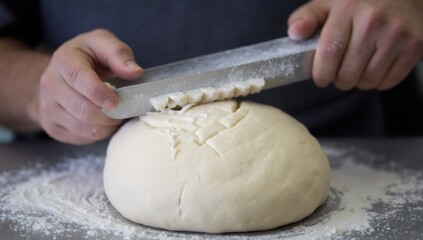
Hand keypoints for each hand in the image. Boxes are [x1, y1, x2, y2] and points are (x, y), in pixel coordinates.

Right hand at [35, 29, 142, 143]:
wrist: (60, 74)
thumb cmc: (88, 58)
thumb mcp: (102, 43)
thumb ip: (118, 54)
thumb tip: (135, 72)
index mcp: (64, 60)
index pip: (79, 79)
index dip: (100, 93)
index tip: (116, 102)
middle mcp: (50, 84)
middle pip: (84, 109)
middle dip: (110, 114)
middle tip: (123, 108)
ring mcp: (48, 107)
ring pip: (84, 127)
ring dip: (107, 125)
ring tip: (114, 113)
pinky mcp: (52, 127)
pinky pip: (82, 137)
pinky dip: (98, 133)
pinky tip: (102, 121)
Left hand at [288, 0, 422, 89]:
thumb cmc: (361, 1)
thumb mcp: (330, 2)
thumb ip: (308, 17)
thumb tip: (294, 34)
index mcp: (347, 8)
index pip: (329, 52)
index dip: (320, 72)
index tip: (319, 77)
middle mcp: (373, 20)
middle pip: (347, 72)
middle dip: (338, 80)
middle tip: (338, 74)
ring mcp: (397, 34)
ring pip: (367, 80)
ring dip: (357, 82)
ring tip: (356, 69)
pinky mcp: (415, 46)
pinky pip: (388, 81)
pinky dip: (377, 82)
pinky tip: (374, 67)